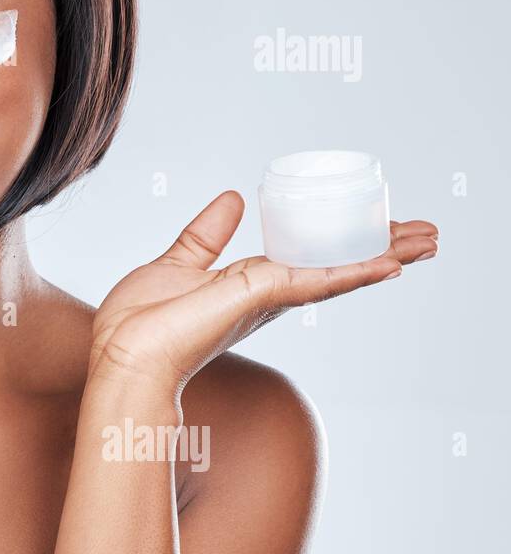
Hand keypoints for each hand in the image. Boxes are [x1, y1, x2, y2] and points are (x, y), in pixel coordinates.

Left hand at [88, 191, 438, 392]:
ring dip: (385, 254)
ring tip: (429, 240)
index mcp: (250, 285)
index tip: (380, 230)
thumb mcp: (180, 261)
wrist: (123, 354)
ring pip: (338, 272)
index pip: (310, 261)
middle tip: (426, 234)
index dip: (346, 247)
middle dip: (381, 249)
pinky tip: (390, 262)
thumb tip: (232, 199)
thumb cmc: (139, 324)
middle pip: (336, 267)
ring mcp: (267, 297)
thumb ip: (208, 235)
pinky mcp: (259, 295)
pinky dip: (355, 271)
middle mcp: (267, 294)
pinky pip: (317, 280)